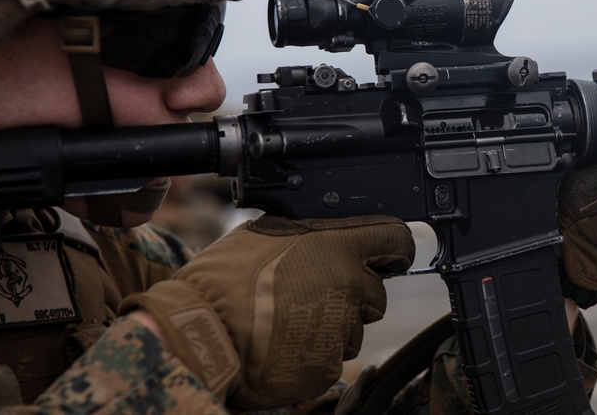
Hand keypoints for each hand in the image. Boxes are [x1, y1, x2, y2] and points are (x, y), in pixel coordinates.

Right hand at [120, 215, 413, 409]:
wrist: (200, 334)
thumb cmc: (224, 281)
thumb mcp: (266, 233)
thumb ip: (310, 235)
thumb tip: (325, 234)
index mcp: (337, 245)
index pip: (395, 241)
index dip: (391, 250)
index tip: (386, 257)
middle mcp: (347, 284)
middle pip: (375, 291)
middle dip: (353, 293)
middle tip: (311, 294)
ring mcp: (340, 327)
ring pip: (355, 327)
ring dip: (334, 325)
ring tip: (289, 320)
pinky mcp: (328, 364)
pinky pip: (333, 356)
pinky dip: (315, 353)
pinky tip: (286, 344)